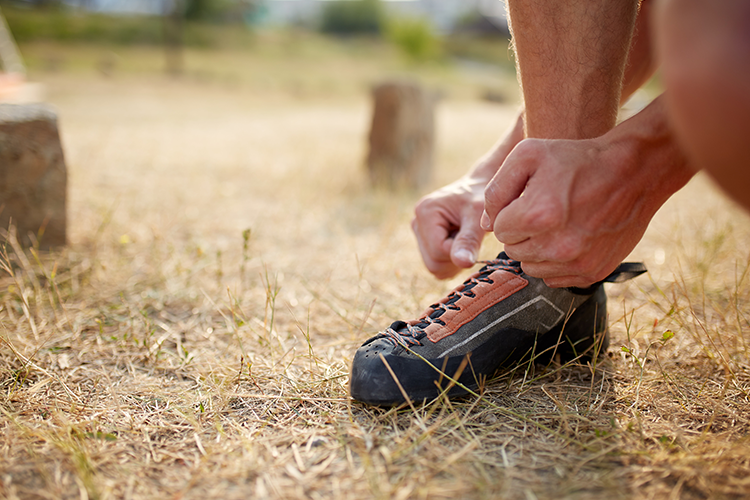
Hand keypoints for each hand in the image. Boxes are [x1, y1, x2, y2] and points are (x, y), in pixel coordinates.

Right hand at [412, 112, 524, 278]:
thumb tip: (462, 263)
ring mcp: (418, 231)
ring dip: (454, 260)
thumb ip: (469, 240)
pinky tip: (459, 243)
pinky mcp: (424, 239)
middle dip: (455, 258)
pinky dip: (450, 261)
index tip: (473, 235)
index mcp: (426, 212)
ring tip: (465, 238)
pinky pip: (435, 264)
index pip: (438, 251)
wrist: (480, 188)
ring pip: (433, 266)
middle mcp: (416, 221)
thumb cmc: (481, 199)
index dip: (459, 251)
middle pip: (433, 263)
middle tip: (471, 239)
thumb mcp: (478, 218)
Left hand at [479, 98, 693, 286]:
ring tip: (557, 223)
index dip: (511, 213)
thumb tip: (486, 225)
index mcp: (537, 216)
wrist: (633, 171)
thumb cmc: (577, 159)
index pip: (500, 230)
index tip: (529, 199)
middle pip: (513, 251)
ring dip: (537, 249)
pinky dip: (556, 262)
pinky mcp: (592, 273)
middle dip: (522, 231)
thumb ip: (496, 190)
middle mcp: (557, 246)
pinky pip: (555, 278)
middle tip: (544, 210)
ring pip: (532, 267)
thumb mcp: (528, 155)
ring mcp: (577, 263)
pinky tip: (570, 237)